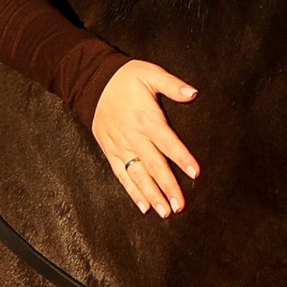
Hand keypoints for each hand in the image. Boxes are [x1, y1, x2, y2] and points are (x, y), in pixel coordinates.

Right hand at [91, 60, 200, 215]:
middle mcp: (134, 136)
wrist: (92, 82)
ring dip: (152, 195)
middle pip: (154, 166)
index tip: (194, 173)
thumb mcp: (150, 74)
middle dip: (168, 186)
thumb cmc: (125, 78)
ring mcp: (121, 146)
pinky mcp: (111, 152)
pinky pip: (122, 175)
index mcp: (147, 119)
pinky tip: (144, 206)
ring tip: (165, 212)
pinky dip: (132, 191)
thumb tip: (193, 93)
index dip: (181, 158)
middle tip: (180, 205)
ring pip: (138, 175)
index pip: (168, 142)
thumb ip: (172, 85)